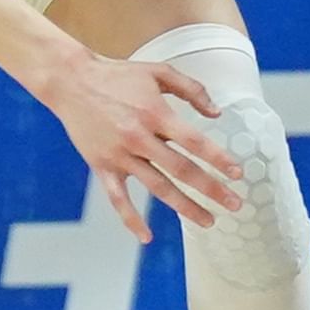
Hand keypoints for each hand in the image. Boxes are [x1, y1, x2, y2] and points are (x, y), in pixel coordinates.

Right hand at [36, 51, 243, 240]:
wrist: (71, 81)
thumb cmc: (118, 75)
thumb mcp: (159, 72)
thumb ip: (192, 90)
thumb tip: (216, 114)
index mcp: (155, 113)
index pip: (194, 142)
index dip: (218, 159)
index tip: (237, 173)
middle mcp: (139, 137)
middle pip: (181, 169)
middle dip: (211, 189)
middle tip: (235, 205)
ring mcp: (119, 155)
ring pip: (157, 187)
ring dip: (184, 206)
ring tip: (208, 221)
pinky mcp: (101, 166)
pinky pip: (117, 198)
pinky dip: (130, 219)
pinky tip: (146, 236)